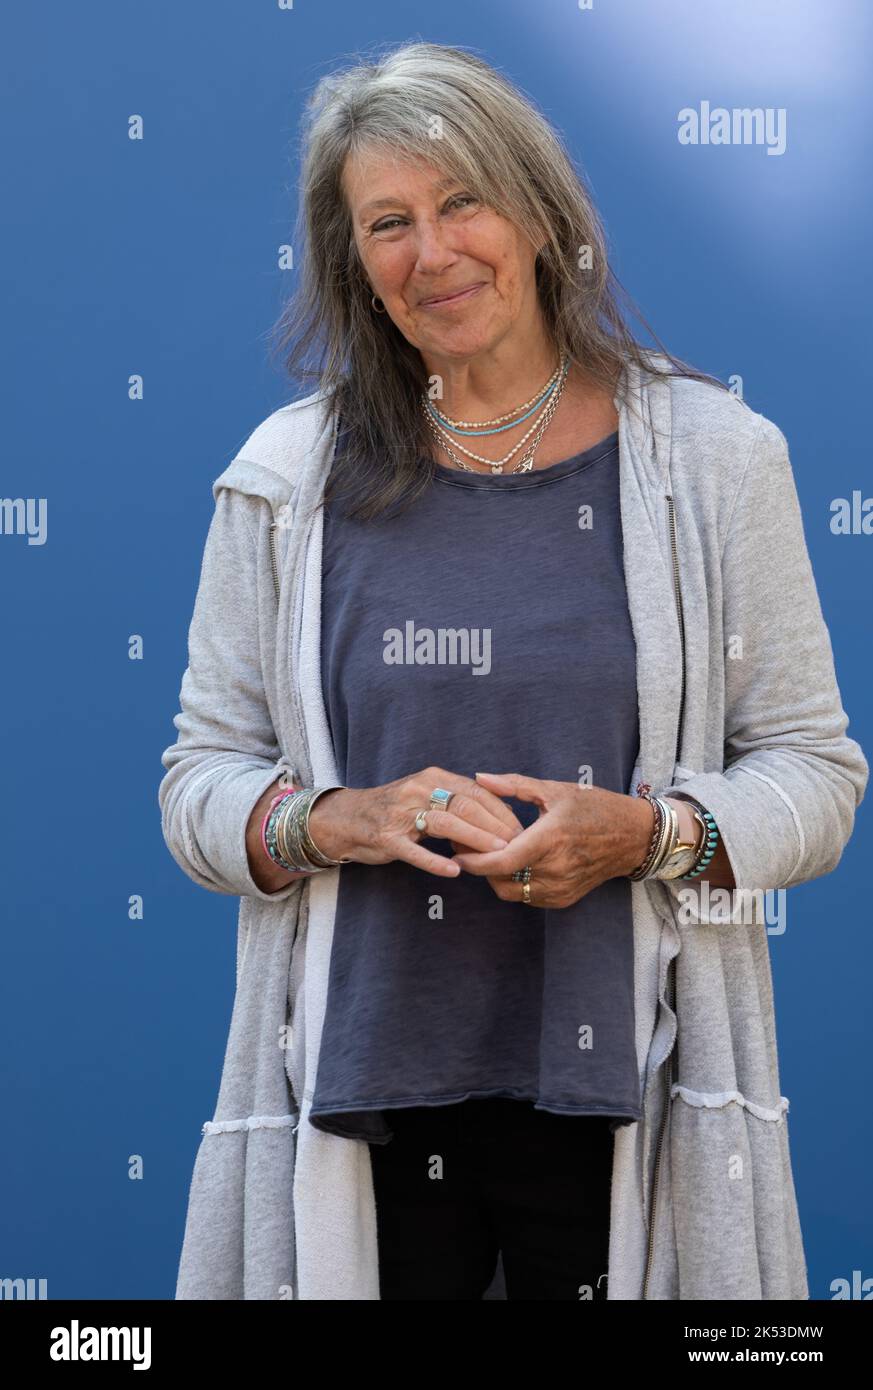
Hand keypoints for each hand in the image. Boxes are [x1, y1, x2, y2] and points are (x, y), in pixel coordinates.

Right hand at [307, 766, 524, 878]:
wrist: (347, 818)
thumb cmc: (395, 810)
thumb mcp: (426, 795)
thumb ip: (456, 802)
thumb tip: (497, 817)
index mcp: (433, 778)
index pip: (476, 791)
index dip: (501, 811)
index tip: (520, 829)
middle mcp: (418, 790)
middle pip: (465, 805)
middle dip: (495, 826)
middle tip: (516, 845)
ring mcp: (401, 814)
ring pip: (444, 824)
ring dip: (474, 839)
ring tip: (496, 854)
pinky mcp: (386, 837)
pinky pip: (414, 850)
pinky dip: (435, 861)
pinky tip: (454, 871)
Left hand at [448, 771, 653, 907]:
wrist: (634, 836)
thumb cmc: (595, 808)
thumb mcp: (555, 790)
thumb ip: (514, 785)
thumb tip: (479, 777)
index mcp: (551, 839)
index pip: (502, 862)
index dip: (474, 861)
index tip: (455, 852)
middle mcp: (556, 868)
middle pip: (501, 879)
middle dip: (479, 866)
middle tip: (464, 846)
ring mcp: (561, 888)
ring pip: (511, 892)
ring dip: (495, 876)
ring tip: (488, 854)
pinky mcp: (564, 898)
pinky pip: (528, 897)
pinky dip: (514, 883)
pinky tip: (512, 863)